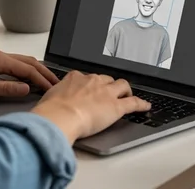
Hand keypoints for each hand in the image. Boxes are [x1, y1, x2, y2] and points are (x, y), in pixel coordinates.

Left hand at [0, 50, 60, 98]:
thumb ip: (6, 89)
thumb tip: (26, 89)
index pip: (28, 69)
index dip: (42, 80)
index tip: (53, 89)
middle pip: (29, 62)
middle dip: (44, 73)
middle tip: (57, 84)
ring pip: (23, 61)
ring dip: (36, 70)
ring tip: (46, 81)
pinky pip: (15, 63)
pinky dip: (26, 70)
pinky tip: (28, 78)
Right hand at [31, 71, 150, 144]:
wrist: (60, 116)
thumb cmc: (51, 110)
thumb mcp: (49, 97)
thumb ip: (55, 96)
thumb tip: (52, 102)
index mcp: (76, 77)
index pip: (87, 77)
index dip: (91, 84)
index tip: (90, 88)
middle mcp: (93, 81)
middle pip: (106, 79)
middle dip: (108, 85)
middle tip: (108, 93)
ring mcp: (106, 93)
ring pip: (122, 86)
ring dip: (125, 90)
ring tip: (127, 96)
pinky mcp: (116, 107)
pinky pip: (133, 103)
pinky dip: (141, 104)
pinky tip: (145, 106)